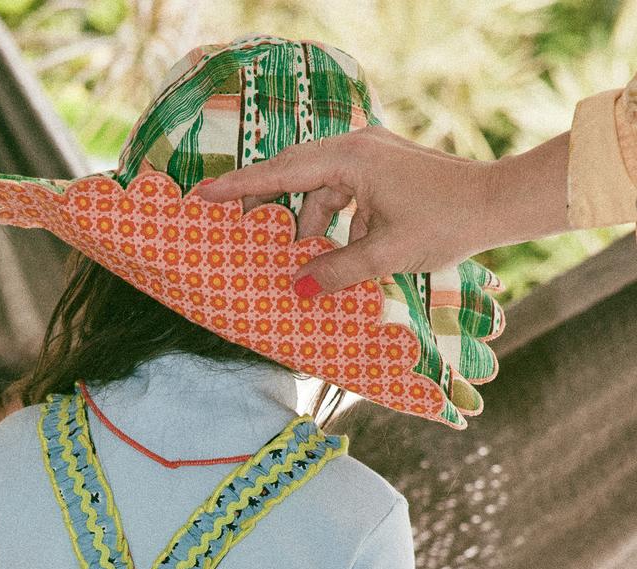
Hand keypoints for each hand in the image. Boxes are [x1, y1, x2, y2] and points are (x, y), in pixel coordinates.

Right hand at [198, 126, 569, 291]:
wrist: (497, 203)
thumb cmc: (445, 223)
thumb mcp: (385, 255)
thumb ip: (336, 271)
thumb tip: (296, 288)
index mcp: (351, 159)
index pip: (281, 172)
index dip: (239, 187)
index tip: (203, 194)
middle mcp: (357, 148)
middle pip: (293, 173)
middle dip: (266, 205)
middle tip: (234, 228)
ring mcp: (371, 156)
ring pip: (319, 188)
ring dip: (307, 223)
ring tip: (299, 260)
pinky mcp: (382, 170)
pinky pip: (341, 194)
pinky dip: (332, 221)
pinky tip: (337, 253)